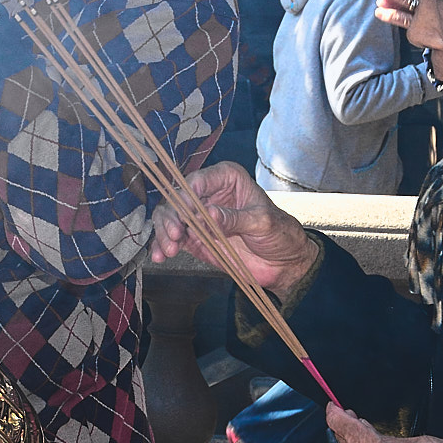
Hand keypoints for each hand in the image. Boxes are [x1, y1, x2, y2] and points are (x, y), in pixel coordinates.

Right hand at [149, 163, 320, 295]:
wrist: (283, 263)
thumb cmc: (279, 233)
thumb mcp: (262, 222)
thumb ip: (234, 218)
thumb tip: (208, 214)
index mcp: (226, 178)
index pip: (197, 181)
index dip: (186, 195)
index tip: (184, 212)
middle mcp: (207, 193)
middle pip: (177, 198)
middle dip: (171, 217)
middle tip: (175, 235)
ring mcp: (198, 216)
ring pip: (169, 217)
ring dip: (163, 232)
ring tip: (168, 250)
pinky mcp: (193, 236)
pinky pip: (171, 237)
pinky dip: (162, 245)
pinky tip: (160, 256)